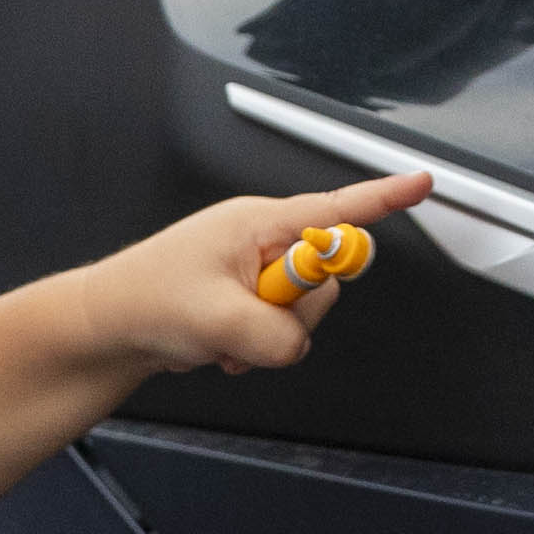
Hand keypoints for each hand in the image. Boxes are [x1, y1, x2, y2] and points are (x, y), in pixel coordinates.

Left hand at [88, 172, 427, 379]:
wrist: (112, 326)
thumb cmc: (147, 300)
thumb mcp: (216, 319)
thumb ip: (275, 333)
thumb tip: (299, 344)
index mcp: (258, 224)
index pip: (336, 209)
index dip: (383, 199)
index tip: (421, 185)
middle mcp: (263, 242)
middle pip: (325, 279)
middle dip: (294, 311)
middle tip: (245, 320)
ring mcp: (257, 273)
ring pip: (304, 314)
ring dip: (270, 338)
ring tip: (225, 338)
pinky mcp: (251, 302)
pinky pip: (282, 331)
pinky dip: (257, 348)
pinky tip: (223, 347)